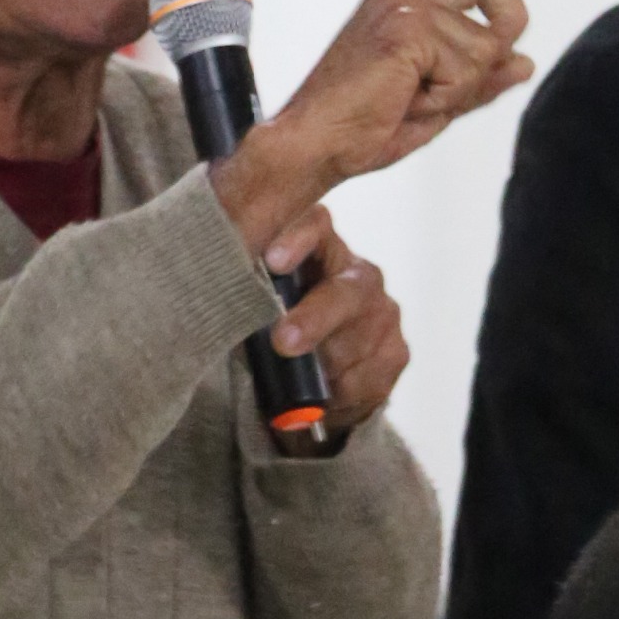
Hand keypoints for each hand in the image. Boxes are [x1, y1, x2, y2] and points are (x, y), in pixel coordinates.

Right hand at [211, 0, 531, 258]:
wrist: (308, 145)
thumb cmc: (359, 129)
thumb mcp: (433, 105)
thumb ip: (479, 82)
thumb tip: (525, 62)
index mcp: (403, 5)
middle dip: (508, 19)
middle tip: (486, 62)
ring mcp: (403, 4)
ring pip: (487, 44)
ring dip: (460, 89)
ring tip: (407, 101)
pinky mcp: (406, 28)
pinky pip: (468, 68)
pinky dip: (446, 99)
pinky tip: (402, 101)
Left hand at [263, 206, 407, 433]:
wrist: (317, 384)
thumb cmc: (275, 332)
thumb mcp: (255, 311)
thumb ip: (246, 298)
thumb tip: (221, 300)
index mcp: (320, 249)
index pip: (314, 226)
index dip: (297, 238)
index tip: (272, 260)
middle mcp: (359, 274)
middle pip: (345, 292)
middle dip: (314, 319)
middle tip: (284, 342)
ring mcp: (384, 313)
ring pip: (355, 343)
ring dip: (324, 367)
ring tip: (302, 379)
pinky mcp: (396, 352)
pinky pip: (368, 378)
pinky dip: (340, 393)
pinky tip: (327, 392)